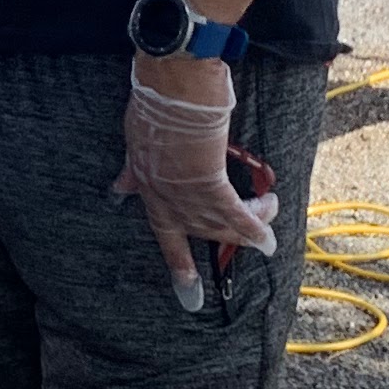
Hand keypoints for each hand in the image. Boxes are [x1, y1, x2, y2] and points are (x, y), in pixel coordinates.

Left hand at [110, 59, 278, 312]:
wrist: (168, 94)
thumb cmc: (153, 110)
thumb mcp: (135, 147)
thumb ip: (134, 171)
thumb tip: (119, 187)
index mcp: (149, 192)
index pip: (165, 236)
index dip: (179, 266)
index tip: (188, 294)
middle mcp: (167, 201)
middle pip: (203, 232)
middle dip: (232, 237)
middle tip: (258, 242)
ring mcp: (188, 197)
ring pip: (224, 225)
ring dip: (252, 221)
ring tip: (269, 212)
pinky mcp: (211, 187)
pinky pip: (239, 216)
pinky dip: (257, 225)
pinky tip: (270, 238)